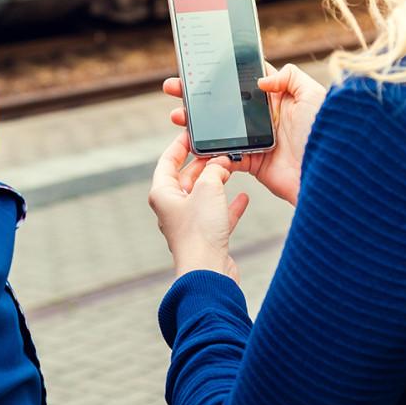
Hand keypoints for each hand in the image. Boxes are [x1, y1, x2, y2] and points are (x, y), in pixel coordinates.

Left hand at [149, 131, 248, 281]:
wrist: (209, 271)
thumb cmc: (201, 230)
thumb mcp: (208, 187)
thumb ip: (214, 169)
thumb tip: (220, 164)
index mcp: (162, 194)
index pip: (167, 161)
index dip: (179, 145)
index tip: (192, 133)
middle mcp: (172, 209)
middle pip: (186, 178)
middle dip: (204, 164)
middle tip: (221, 151)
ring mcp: (189, 224)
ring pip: (203, 195)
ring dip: (218, 182)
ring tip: (232, 168)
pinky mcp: (205, 237)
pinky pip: (217, 215)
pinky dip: (228, 205)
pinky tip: (243, 197)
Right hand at [163, 63, 325, 205]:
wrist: (330, 174)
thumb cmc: (326, 131)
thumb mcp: (313, 94)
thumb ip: (289, 78)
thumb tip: (261, 80)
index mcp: (279, 98)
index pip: (245, 80)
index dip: (221, 73)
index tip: (197, 67)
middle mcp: (266, 118)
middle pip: (225, 103)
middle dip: (198, 96)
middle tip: (174, 88)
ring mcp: (257, 141)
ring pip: (220, 129)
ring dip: (196, 124)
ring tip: (177, 116)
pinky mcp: (253, 164)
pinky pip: (225, 157)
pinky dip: (208, 153)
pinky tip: (191, 145)